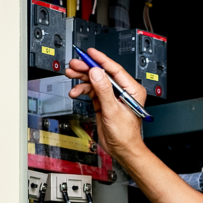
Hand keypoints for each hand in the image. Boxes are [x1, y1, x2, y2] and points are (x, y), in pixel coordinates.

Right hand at [66, 48, 148, 162]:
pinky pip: (92, 91)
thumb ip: (104, 91)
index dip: (101, 59)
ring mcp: (112, 96)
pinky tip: (75, 91)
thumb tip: (97, 73)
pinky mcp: (104, 102)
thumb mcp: (113, 111)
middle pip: (102, 73)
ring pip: (95, 81)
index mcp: (131, 89)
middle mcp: (122, 90)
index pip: (115, 69)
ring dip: (82, 79)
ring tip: (71, 75)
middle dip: (87, 68)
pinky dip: (82, 90)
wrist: (122, 149)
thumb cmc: (125, 134)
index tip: (90, 53)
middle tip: (74, 65)